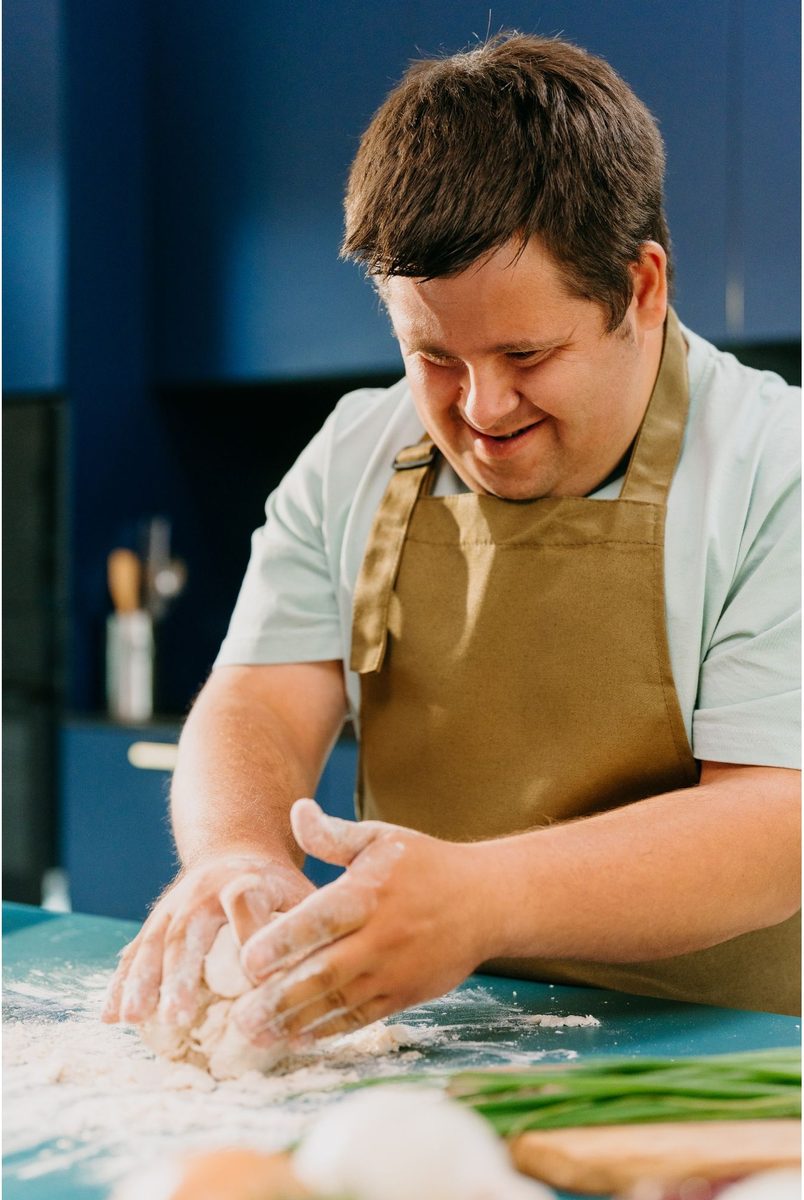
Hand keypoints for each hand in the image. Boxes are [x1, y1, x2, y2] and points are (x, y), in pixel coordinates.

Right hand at [101, 852, 313, 1026]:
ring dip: (139, 983)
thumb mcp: (300, 893)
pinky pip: (135, 953)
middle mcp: (201, 894)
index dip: (247, 932)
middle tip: (176, 1017)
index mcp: (243, 882)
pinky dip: (121, 983)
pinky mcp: (157, 924)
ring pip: (152, 943)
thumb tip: (314, 970)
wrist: (235, 849)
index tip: (250, 972)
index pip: (244, 904)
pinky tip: (109, 1016)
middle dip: (179, 976)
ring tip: (131, 1020)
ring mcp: (173, 908)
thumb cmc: (278, 887)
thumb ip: (306, 923)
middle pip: (186, 932)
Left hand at [230, 800, 490, 1046]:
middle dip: (280, 997)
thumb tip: (296, 811)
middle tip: (240, 1018)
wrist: (485, 901)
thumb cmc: (425, 865)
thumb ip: (334, 835)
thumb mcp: (381, 839)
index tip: (247, 960)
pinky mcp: (403, 995)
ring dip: (295, 1022)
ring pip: (338, 1002)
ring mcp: (393, 971)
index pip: (322, 920)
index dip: (284, 941)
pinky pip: (360, 1018)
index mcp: (370, 894)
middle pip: (325, 972)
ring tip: (256, 1037)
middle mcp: (381, 936)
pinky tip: (295, 1041)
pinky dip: (327, 1032)